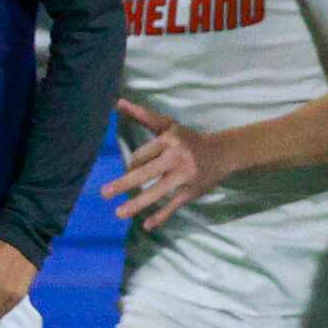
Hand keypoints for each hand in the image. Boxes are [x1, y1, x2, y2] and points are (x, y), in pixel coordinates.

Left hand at [101, 98, 228, 228]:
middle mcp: (177, 158)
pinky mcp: (191, 191)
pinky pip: (172, 205)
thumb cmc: (189, 139)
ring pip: (157, 192)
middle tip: (104, 193)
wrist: (223, 153)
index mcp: (169, 141)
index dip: (131, 164)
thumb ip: (143, 116)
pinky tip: (147, 225)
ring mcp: (184, 177)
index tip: (130, 170)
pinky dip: (160, 216)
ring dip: (137, 204)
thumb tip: (118, 102)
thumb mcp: (169, 126)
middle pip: (145, 173)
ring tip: (119, 213)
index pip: (142, 155)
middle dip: (123, 184)